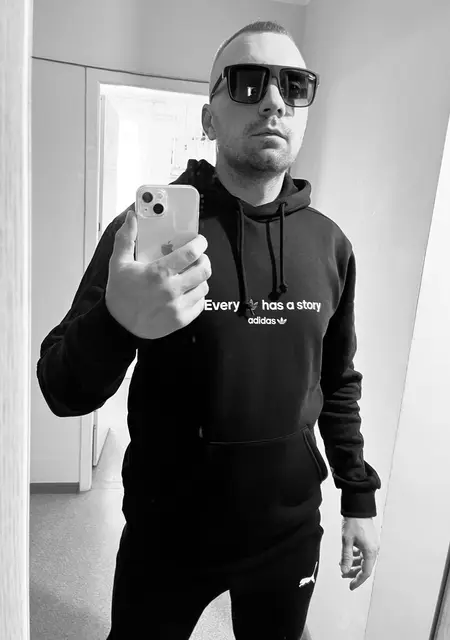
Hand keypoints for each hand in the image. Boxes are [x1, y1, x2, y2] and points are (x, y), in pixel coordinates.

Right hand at [105, 209, 210, 338]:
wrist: (117, 325)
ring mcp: (177, 307)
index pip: (190, 254)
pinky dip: (197, 296)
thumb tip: (132, 217)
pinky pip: (200, 304)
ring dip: (200, 278)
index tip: (200, 241)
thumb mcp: (118, 263)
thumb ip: (126, 238)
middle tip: (198, 258)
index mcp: (158, 273)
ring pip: (204, 287)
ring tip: (191, 275)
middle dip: (204, 260)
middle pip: (203, 270)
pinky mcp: (180, 320)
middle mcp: (171, 290)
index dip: (200, 244)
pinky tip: (188, 292)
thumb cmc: (119, 294)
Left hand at [340, 517, 379, 590]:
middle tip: (343, 575)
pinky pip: (364, 552)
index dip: (357, 581)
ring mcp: (372, 544)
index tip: (350, 586)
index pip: (366, 572)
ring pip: (364, 560)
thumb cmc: (353, 522)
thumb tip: (344, 571)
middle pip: (365, 567)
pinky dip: (356, 556)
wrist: (358, 507)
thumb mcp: (347, 541)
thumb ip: (346, 557)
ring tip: (343, 564)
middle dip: (354, 572)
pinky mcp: (370, 540)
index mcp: (370, 552)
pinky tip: (348, 555)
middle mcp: (374, 549)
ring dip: (354, 563)